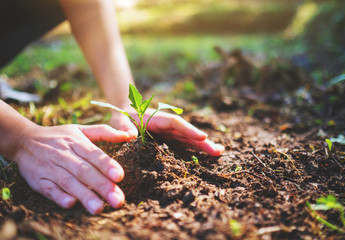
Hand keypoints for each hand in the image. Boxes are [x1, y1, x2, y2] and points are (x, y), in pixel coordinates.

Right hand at [12, 124, 129, 213]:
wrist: (24, 140)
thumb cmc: (60, 136)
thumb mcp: (81, 129)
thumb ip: (105, 132)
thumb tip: (129, 135)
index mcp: (77, 142)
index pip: (94, 154)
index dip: (107, 165)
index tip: (120, 176)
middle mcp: (65, 155)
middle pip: (85, 171)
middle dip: (102, 186)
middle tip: (118, 200)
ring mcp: (51, 168)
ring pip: (69, 182)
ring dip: (84, 195)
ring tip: (99, 208)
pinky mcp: (39, 180)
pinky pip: (49, 189)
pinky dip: (59, 196)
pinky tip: (71, 203)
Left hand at [110, 109, 224, 155]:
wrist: (123, 116)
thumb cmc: (120, 118)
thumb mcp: (118, 121)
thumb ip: (122, 127)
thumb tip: (130, 135)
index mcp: (156, 119)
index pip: (175, 124)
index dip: (189, 130)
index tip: (202, 137)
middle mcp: (166, 126)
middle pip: (187, 132)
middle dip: (202, 141)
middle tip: (218, 151)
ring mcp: (169, 133)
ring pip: (189, 139)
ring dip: (203, 146)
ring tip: (218, 153)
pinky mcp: (169, 140)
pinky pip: (184, 144)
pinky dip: (195, 149)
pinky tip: (206, 155)